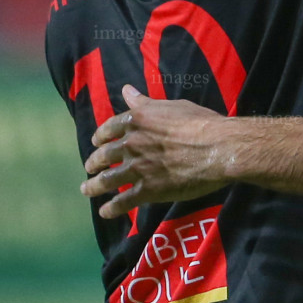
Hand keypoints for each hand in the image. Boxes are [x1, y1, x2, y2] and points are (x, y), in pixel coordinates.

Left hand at [81, 87, 232, 218]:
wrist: (216, 148)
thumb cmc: (200, 122)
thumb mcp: (171, 106)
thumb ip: (145, 103)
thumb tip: (127, 90)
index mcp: (137, 121)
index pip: (110, 128)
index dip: (101, 136)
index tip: (96, 141)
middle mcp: (131, 144)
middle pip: (104, 155)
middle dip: (94, 162)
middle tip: (90, 167)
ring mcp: (137, 168)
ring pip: (108, 180)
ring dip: (94, 186)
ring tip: (87, 189)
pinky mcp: (148, 190)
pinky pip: (124, 201)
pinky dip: (112, 208)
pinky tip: (104, 212)